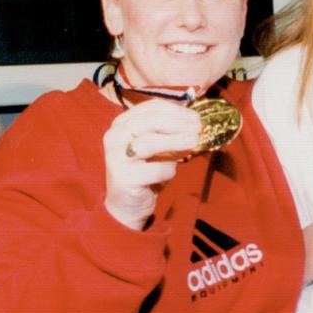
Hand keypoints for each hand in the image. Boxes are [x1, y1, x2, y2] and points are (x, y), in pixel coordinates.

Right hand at [103, 99, 201, 228]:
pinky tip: (170, 172)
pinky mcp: (123, 178)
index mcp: (121, 124)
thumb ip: (169, 133)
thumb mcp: (157, 147)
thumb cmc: (145, 171)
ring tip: (194, 142)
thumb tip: (193, 120)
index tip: (195, 116)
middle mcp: (114, 137)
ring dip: (176, 141)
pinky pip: (154, 170)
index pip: (149, 108)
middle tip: (197, 128)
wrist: (128, 205)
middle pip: (148, 121)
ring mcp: (116, 157)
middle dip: (177, 122)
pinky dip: (168, 170)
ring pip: (149, 142)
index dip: (175, 110)